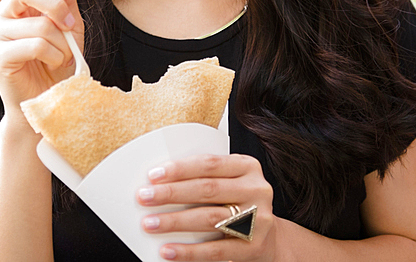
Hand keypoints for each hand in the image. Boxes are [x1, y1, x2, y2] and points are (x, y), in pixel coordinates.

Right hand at [0, 0, 84, 114]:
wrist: (50, 101)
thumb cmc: (59, 65)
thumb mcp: (72, 30)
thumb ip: (66, 3)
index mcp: (18, 4)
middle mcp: (2, 14)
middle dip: (56, 5)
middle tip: (70, 26)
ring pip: (38, 23)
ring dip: (60, 43)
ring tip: (61, 56)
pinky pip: (34, 44)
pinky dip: (52, 55)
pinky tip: (51, 64)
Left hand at [137, 153, 277, 260]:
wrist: (271, 238)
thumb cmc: (240, 204)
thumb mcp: (230, 182)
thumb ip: (205, 178)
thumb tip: (160, 182)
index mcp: (248, 167)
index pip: (209, 164)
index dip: (180, 169)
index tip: (153, 175)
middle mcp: (256, 190)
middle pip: (207, 189)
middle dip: (171, 193)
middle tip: (144, 197)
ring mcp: (258, 219)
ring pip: (210, 218)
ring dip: (175, 221)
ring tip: (150, 223)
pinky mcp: (254, 247)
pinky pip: (216, 250)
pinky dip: (189, 251)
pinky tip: (169, 250)